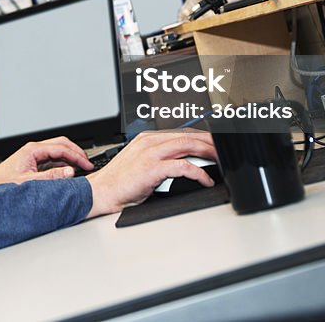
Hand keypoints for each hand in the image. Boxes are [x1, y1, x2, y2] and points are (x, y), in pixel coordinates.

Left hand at [0, 136, 93, 184]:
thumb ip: (51, 176)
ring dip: (70, 158)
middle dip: (76, 153)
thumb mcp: (30, 181)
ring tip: (82, 168)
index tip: (87, 165)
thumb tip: (70, 171)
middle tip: (88, 163)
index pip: (62, 148)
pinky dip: (63, 163)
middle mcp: (34, 149)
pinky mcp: (34, 162)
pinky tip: (69, 171)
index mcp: (33, 149)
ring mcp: (34, 155)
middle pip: (61, 144)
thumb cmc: (4, 183)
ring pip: (58, 151)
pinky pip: (53, 159)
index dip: (77, 156)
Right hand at [84, 131, 215, 218]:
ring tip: (221, 162)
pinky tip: (206, 180)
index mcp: (147, 139)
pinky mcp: (152, 168)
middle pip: (188, 136)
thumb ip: (160, 160)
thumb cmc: (120, 183)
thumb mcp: (141, 164)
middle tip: (224, 151)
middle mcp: (149, 142)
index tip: (214, 144)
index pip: (181, 133)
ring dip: (208, 153)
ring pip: (187, 146)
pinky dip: (198, 173)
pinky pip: (183, 166)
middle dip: (209, 142)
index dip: (201, 137)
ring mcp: (150, 153)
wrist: (101, 192)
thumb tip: (184, 164)